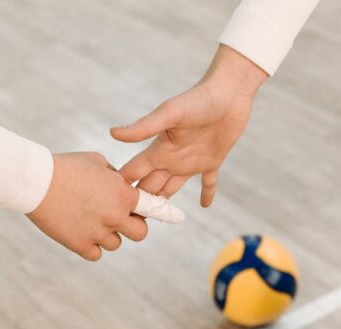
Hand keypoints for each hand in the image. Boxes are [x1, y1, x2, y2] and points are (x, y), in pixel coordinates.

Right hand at [26, 152, 146, 260]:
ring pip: (115, 244)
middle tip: (117, 219)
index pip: (149, 208)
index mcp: (123, 195)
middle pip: (140, 233)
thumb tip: (122, 185)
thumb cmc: (66, 167)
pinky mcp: (79, 245)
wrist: (36, 181)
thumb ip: (115, 176)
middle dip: (132, 226)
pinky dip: (90, 246)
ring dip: (107, 235)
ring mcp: (98, 233)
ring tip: (89, 220)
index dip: (142, 208)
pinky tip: (80, 231)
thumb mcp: (97, 161)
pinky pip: (95, 254)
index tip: (136, 209)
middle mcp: (115, 216)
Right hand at [111, 45, 267, 207]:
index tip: (111, 207)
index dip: (124, 188)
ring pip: (173, 187)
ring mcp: (192, 161)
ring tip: (157, 218)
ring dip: (166, 202)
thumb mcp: (169, 114)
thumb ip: (143, 127)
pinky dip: (207, 193)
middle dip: (142, 202)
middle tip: (131, 223)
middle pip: (152, 185)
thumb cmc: (198, 99)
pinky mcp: (213, 161)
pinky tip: (205, 206)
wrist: (229, 92)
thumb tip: (113, 134)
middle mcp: (172, 158)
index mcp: (160, 149)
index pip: (135, 172)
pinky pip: (209, 182)